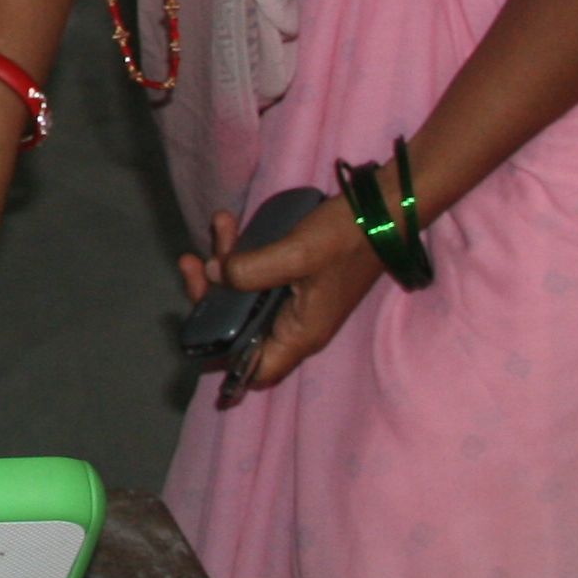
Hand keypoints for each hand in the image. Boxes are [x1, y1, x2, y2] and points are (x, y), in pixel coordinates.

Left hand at [176, 200, 383, 402]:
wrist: (383, 208)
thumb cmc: (347, 237)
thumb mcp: (296, 254)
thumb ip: (251, 270)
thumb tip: (211, 275)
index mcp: (300, 334)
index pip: (254, 369)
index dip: (222, 356)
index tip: (196, 321)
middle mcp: (296, 324)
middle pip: (240, 327)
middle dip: (211, 294)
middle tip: (194, 261)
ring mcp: (296, 300)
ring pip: (246, 295)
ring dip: (226, 263)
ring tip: (221, 224)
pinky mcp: (296, 277)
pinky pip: (259, 275)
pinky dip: (243, 253)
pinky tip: (232, 224)